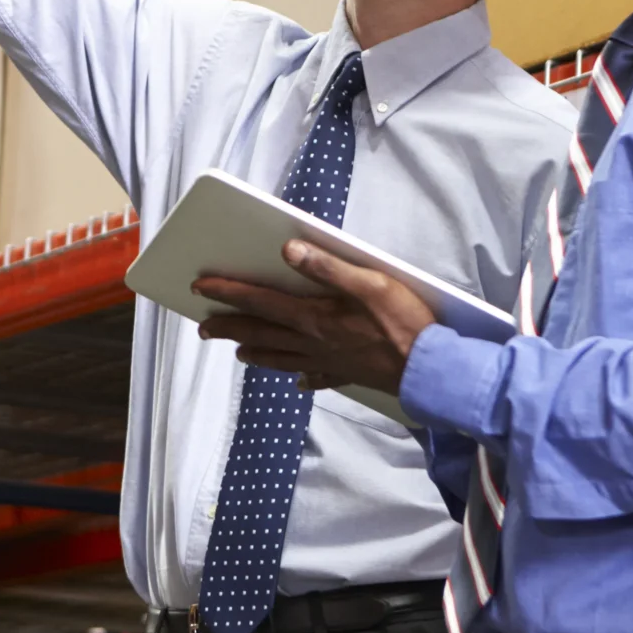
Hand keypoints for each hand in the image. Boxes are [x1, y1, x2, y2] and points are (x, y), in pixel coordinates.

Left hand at [191, 241, 438, 392]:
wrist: (431, 370)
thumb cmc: (405, 323)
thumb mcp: (370, 283)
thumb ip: (328, 267)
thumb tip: (289, 251)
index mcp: (314, 317)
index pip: (260, 302)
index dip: (228, 292)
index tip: (200, 287)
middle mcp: (314, 343)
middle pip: (262, 332)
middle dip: (229, 326)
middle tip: (202, 327)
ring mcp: (329, 362)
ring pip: (281, 358)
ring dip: (255, 352)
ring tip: (237, 350)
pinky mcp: (349, 375)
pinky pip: (317, 378)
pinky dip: (303, 377)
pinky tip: (299, 381)